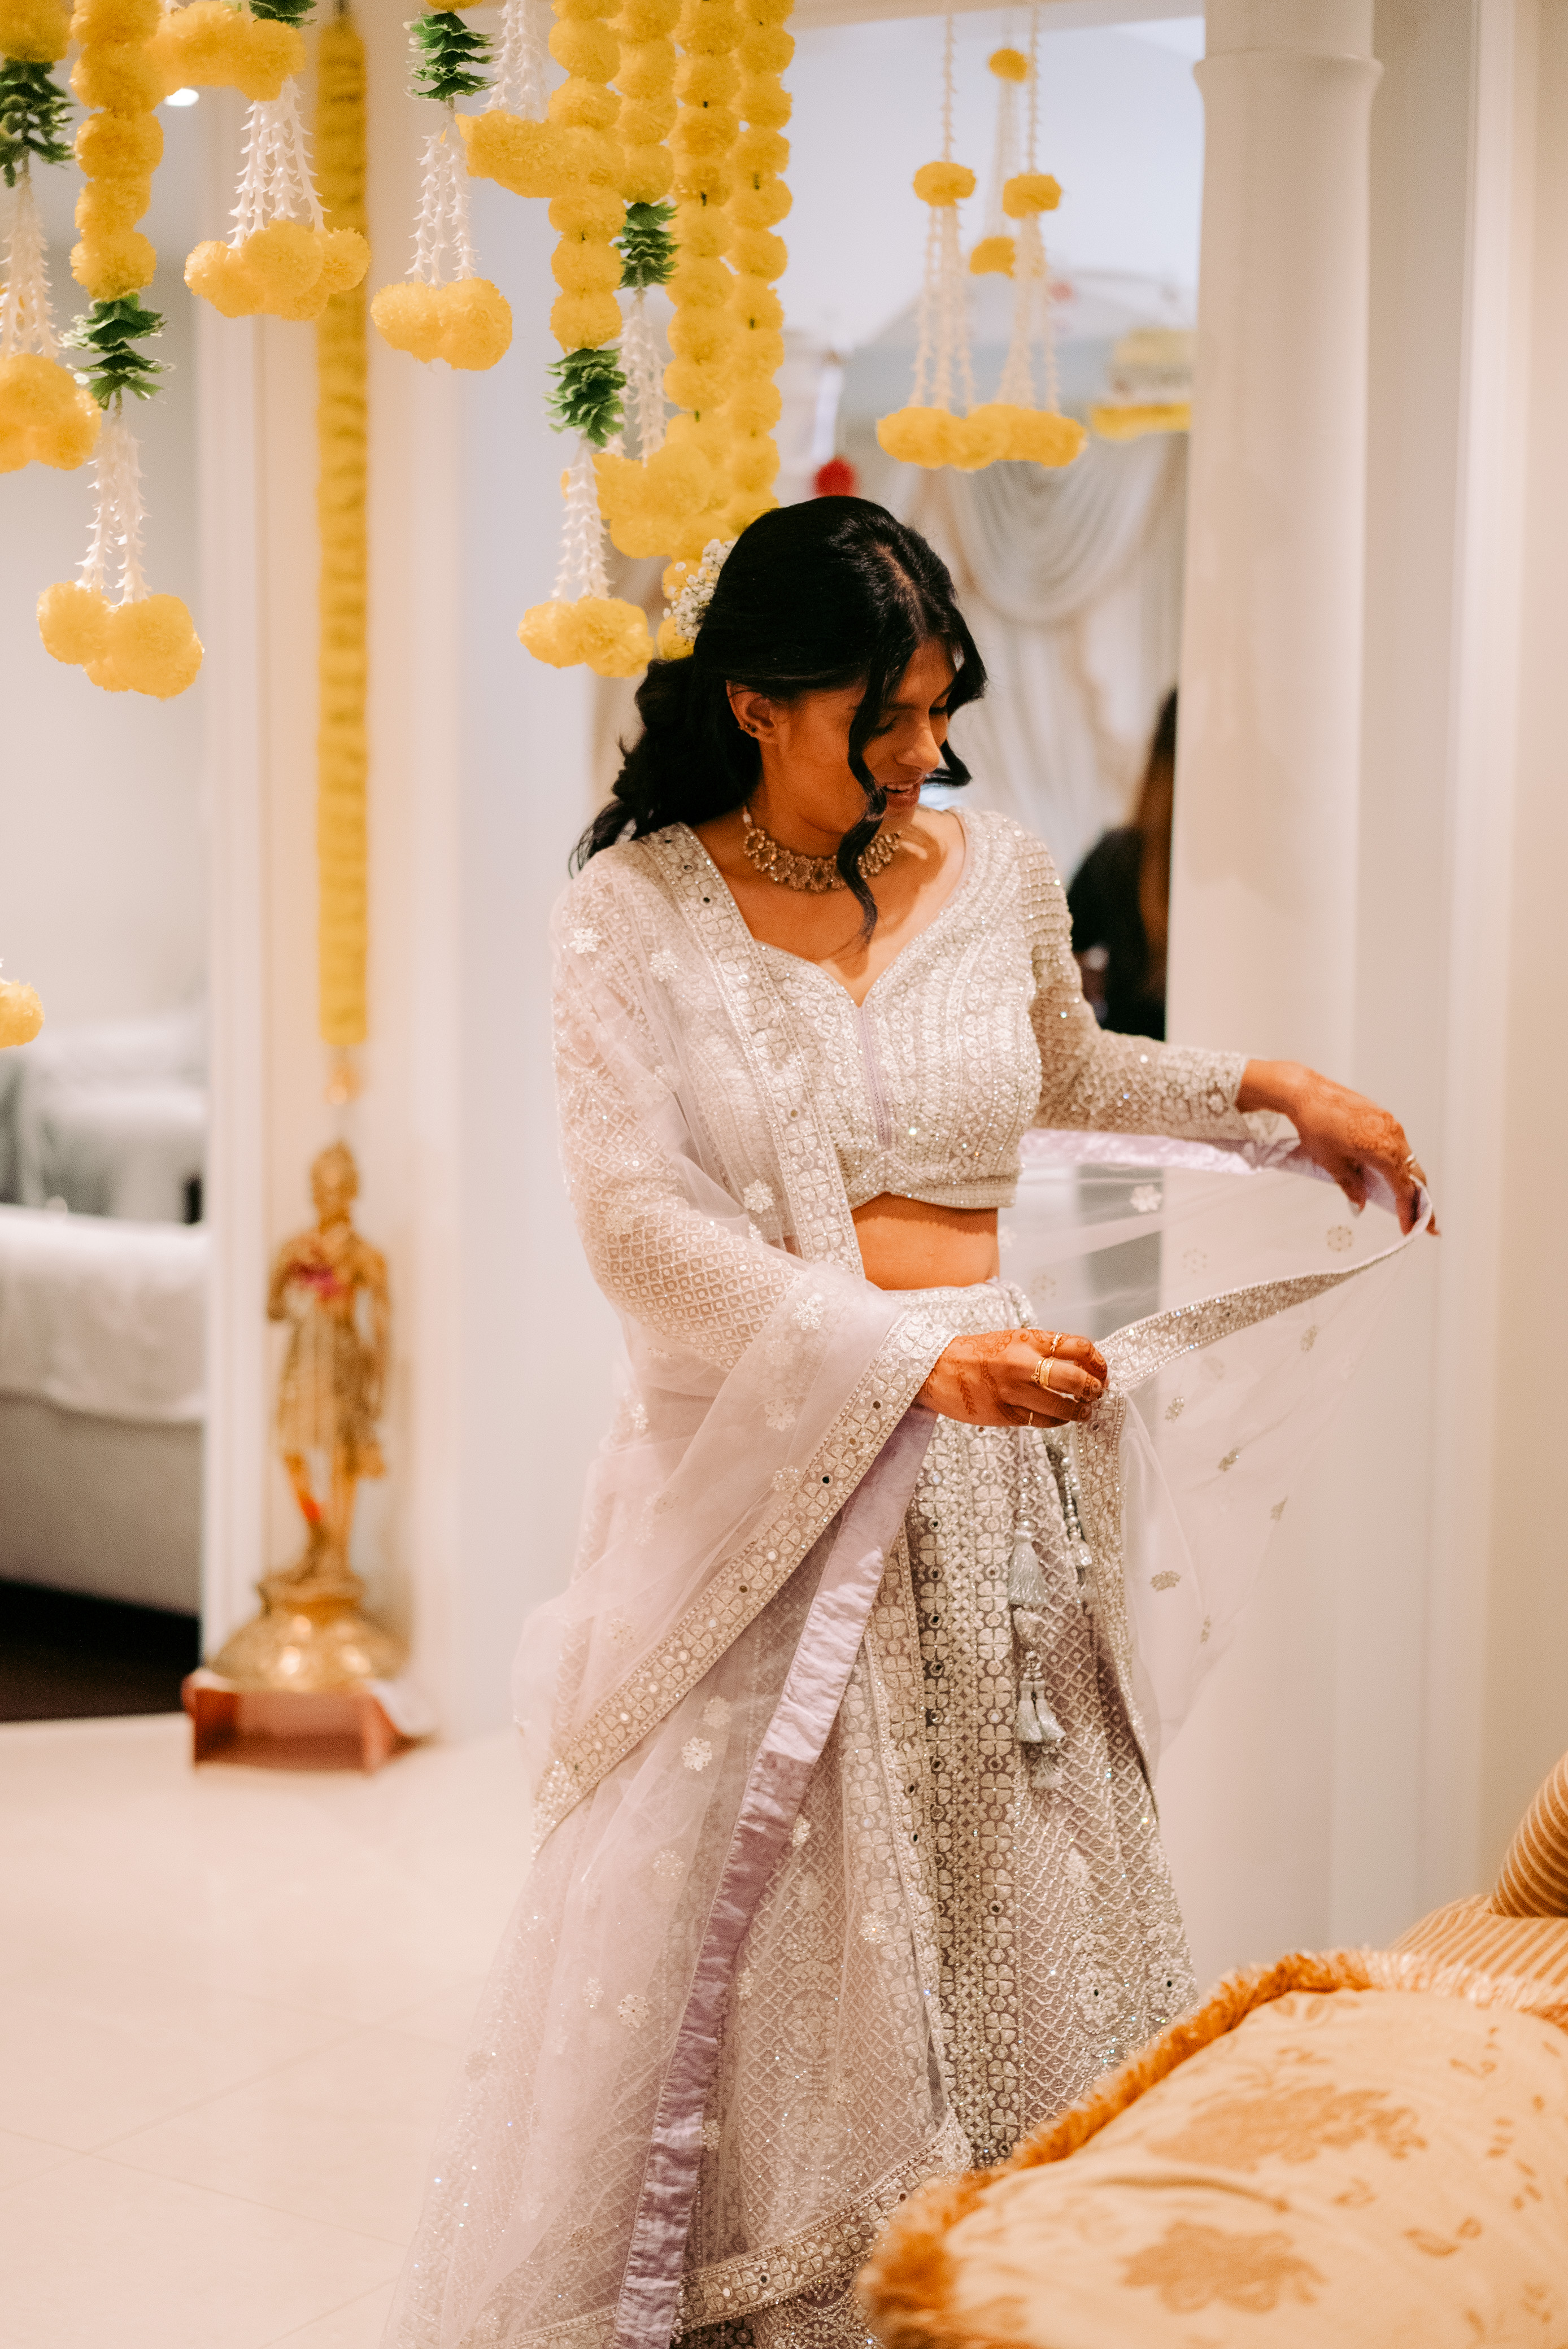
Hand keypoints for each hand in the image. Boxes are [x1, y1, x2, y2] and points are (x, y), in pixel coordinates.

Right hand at [917, 1327, 1106, 1428]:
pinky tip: (1060, 1419)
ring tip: (1084, 1412)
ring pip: (1062, 1406)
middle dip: (1094, 1389)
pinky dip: (1057, 1421)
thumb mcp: (1012, 1340)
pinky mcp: (1004, 1414)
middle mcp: (1023, 1363)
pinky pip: (1041, 1422)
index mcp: (1028, 1340)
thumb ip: (1042, 1350)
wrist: (936, 1368)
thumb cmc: (975, 1354)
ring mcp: (1014, 1391)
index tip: (1102, 1371)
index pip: (1078, 1347)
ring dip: (1080, 1411)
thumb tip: (1079, 1364)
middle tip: (1098, 1394)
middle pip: (1076, 1379)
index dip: (1098, 1362)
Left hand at [1237, 1059, 1436, 1236]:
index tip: (1410, 1227)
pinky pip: (1399, 1145)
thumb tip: (1360, 1204)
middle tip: (1424, 1221)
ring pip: (1408, 1159)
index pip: (1404, 1188)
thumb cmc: (1316, 1125)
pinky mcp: (1383, 1117)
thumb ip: (1350, 1186)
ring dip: (1410, 1181)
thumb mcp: (1332, 1163)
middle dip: (1420, 1200)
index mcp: (1383, 1150)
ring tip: (1409, 1201)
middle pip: (1415, 1174)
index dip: (1408, 1210)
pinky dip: (1399, 1163)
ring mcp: (1390, 1124)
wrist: (1307, 1093)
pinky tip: (1392, 1174)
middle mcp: (1393, 1135)